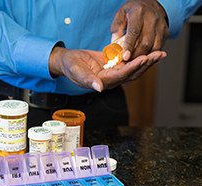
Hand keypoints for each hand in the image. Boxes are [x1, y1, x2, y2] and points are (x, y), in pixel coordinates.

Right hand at [49, 46, 165, 91]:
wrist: (68, 62)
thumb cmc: (70, 67)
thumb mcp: (76, 72)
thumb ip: (87, 80)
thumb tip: (99, 88)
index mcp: (102, 82)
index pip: (121, 75)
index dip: (133, 67)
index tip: (144, 58)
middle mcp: (110, 79)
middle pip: (131, 73)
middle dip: (145, 64)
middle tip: (159, 55)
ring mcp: (112, 73)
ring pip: (132, 69)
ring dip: (146, 62)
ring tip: (160, 54)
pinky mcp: (113, 66)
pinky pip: (128, 63)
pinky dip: (139, 58)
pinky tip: (149, 53)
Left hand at [110, 0, 168, 60]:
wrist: (149, 4)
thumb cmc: (132, 11)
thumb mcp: (120, 15)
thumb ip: (116, 28)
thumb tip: (114, 43)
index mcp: (138, 12)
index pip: (134, 32)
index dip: (129, 46)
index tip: (125, 57)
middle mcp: (152, 18)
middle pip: (146, 43)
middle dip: (136, 55)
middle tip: (127, 61)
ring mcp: (161, 26)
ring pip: (154, 47)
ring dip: (143, 56)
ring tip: (133, 59)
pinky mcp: (166, 32)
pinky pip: (158, 47)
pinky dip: (150, 54)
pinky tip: (142, 56)